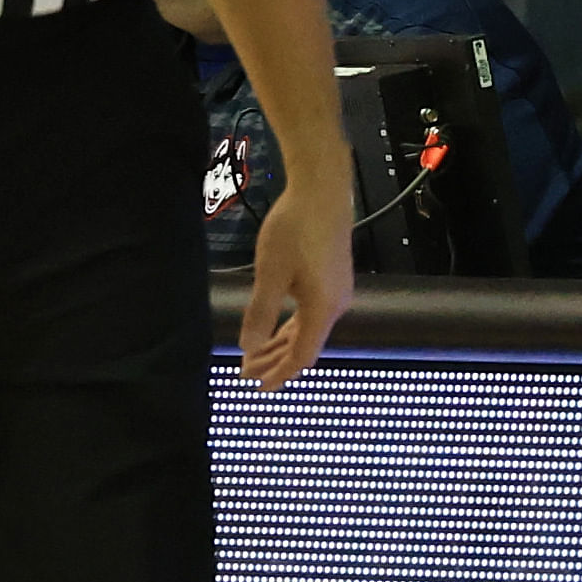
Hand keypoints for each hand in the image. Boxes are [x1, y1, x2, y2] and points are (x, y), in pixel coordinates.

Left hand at [238, 172, 353, 389]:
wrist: (321, 193)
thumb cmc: (294, 230)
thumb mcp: (270, 272)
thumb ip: (261, 311)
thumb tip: (248, 347)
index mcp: (323, 308)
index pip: (302, 355)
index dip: (280, 374)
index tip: (258, 387)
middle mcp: (335, 306)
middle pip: (305, 346)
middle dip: (275, 363)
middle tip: (245, 375)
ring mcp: (335, 294)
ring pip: (306, 331)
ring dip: (280, 346)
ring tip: (253, 358)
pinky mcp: (330, 282)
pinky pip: (310, 316)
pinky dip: (290, 329)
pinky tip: (273, 334)